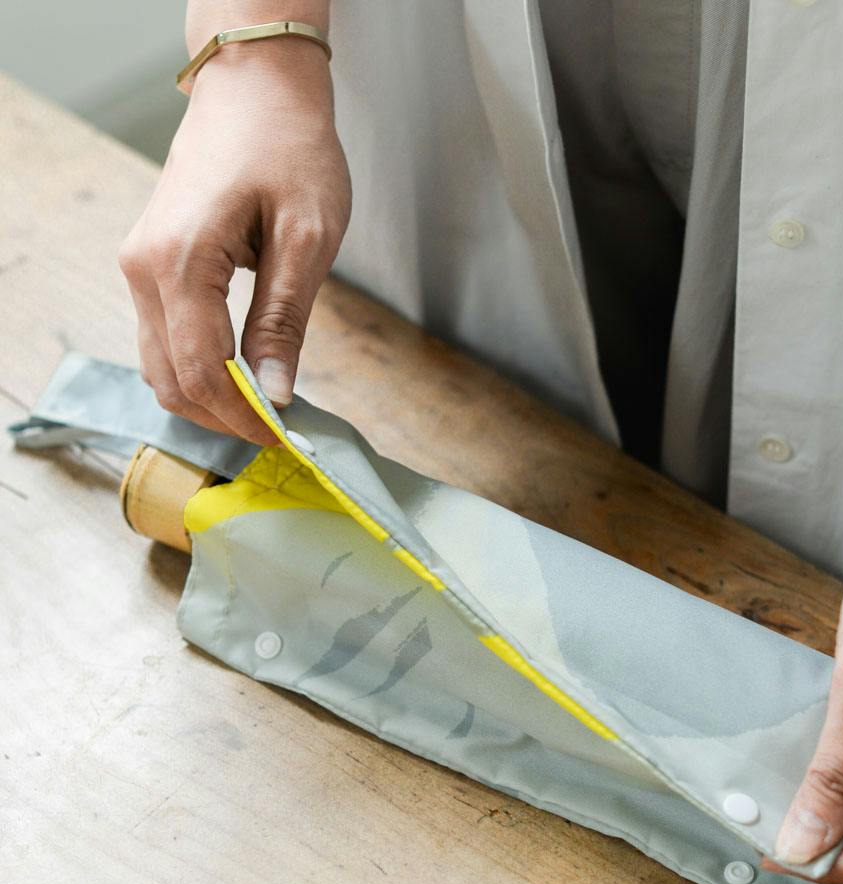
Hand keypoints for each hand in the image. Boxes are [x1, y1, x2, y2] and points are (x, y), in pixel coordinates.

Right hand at [118, 36, 350, 443]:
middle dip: (224, 417)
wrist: (254, 90)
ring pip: (160, 365)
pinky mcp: (152, 266)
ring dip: (209, 399)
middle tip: (280, 433)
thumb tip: (276, 392)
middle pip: (171, 379)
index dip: (244, 417)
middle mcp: (144, 269)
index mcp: (179, 262)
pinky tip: (244, 375)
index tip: (285, 439)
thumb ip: (284, 320)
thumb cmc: (289, 149)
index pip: (202, 371)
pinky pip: (164, 339)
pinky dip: (199, 369)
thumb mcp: (307, 237)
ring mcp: (140, 267)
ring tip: (266, 409)